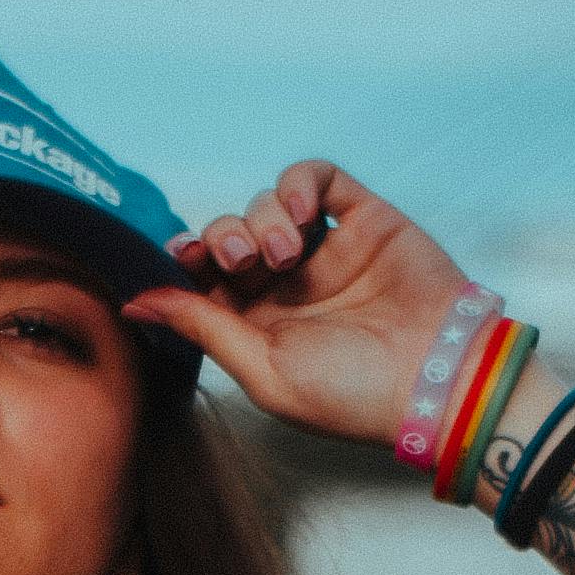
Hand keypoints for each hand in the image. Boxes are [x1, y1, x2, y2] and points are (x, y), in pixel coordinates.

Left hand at [123, 164, 477, 447]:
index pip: (204, 277)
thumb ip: (201, 326)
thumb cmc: (352, 394)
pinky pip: (317, 179)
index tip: (183, 258)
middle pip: (229, 234)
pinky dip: (298, 184)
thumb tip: (135, 301)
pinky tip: (302, 211)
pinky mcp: (363, 220)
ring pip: (267, 205)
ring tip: (289, 252)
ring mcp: (325, 251)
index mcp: (257, 325)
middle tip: (242, 259)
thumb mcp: (263, 370)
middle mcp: (288, 286)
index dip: (188, 259)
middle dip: (223, 237)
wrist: (439, 379)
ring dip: (263, 218)